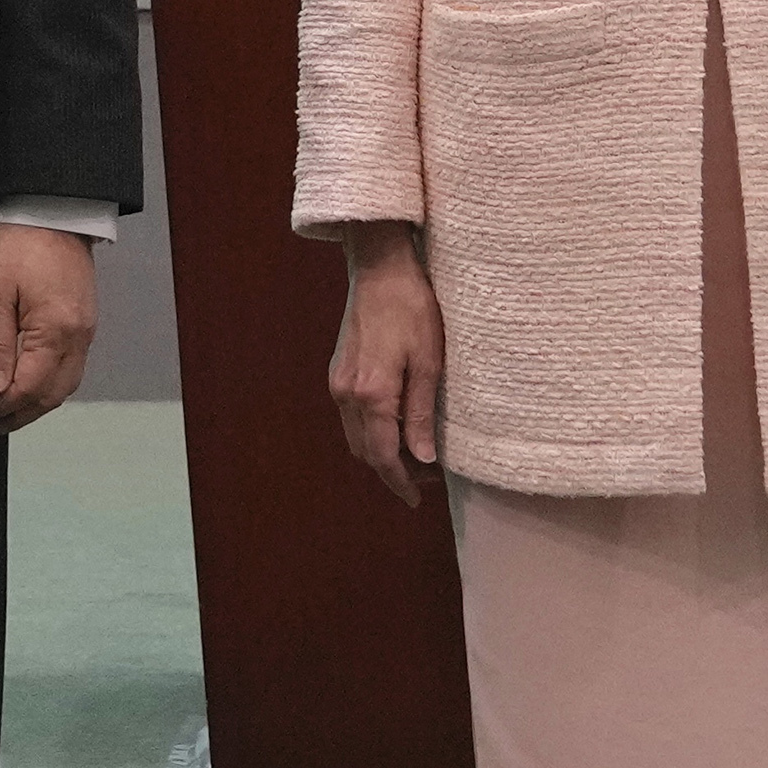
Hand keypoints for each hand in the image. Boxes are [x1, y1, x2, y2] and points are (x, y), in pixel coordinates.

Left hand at [0, 222, 99, 434]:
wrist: (53, 209)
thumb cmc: (18, 243)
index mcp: (54, 331)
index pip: (27, 387)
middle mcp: (78, 338)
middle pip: (51, 396)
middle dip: (17, 416)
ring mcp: (86, 331)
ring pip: (64, 386)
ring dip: (34, 406)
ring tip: (4, 417)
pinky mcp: (85, 323)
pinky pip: (70, 369)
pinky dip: (48, 387)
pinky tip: (28, 388)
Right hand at [324, 223, 443, 507]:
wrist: (380, 269)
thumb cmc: (411, 308)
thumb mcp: (429, 361)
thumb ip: (421, 413)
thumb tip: (422, 458)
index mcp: (371, 394)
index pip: (383, 456)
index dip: (400, 482)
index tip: (417, 499)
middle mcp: (347, 394)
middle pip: (365, 452)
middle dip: (393, 470)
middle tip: (428, 476)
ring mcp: (338, 383)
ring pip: (356, 436)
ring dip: (381, 451)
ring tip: (415, 452)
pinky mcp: (338, 372)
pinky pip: (351, 417)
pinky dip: (372, 431)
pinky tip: (396, 425)